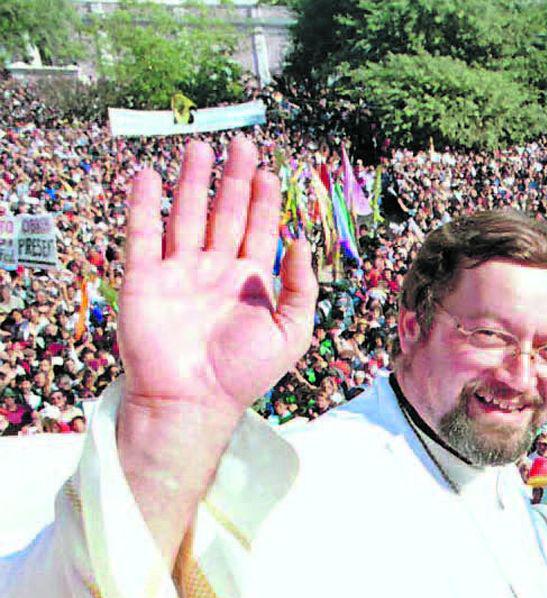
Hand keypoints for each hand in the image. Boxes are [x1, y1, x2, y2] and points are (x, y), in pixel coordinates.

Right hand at [121, 137, 316, 421]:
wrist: (192, 400)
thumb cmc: (244, 373)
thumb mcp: (291, 331)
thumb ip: (300, 286)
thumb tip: (300, 241)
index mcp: (249, 282)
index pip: (258, 230)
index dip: (264, 200)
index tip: (269, 170)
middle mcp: (213, 271)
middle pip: (224, 213)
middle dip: (232, 180)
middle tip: (241, 145)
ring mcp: (177, 273)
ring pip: (185, 215)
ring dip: (191, 182)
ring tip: (198, 147)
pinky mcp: (143, 279)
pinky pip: (142, 234)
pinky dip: (143, 204)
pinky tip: (149, 175)